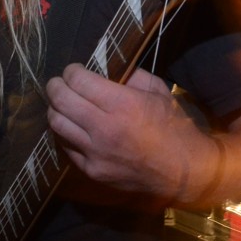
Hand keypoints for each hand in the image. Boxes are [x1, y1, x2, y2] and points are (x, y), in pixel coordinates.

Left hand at [45, 65, 216, 205]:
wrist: (184, 172)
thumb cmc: (174, 127)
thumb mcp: (157, 91)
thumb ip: (130, 76)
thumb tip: (103, 68)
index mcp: (122, 104)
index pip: (77, 80)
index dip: (71, 71)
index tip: (74, 70)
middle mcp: (103, 128)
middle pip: (60, 100)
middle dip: (55, 86)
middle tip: (59, 83)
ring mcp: (94, 152)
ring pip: (56, 124)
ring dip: (55, 109)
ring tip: (63, 104)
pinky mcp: (91, 171)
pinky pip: (65, 146)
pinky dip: (65, 133)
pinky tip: (72, 127)